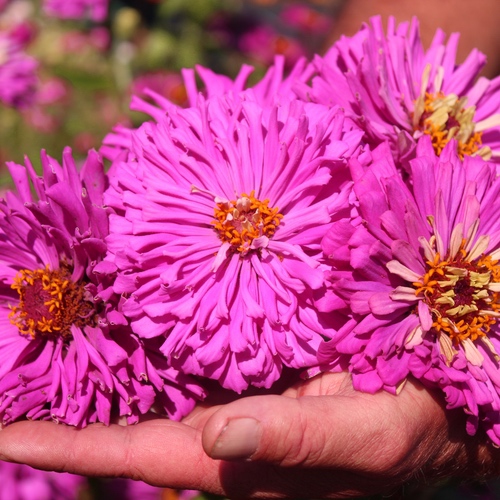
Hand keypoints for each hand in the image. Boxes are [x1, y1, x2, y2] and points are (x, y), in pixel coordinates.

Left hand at [0, 372, 495, 498]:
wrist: (434, 407)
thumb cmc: (410, 429)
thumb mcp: (365, 438)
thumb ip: (296, 440)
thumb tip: (217, 436)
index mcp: (243, 461)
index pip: (138, 453)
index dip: (69, 445)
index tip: (3, 431)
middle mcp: (228, 435)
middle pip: (132, 424)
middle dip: (69, 408)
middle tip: (17, 370)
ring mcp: (239, 402)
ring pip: (158, 389)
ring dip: (105, 374)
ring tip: (52, 346)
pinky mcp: (256, 374)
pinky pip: (192, 362)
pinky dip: (156, 347)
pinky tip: (134, 324)